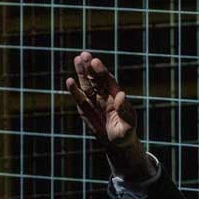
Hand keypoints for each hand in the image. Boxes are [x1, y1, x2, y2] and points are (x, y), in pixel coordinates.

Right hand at [66, 52, 149, 172]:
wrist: (117, 143)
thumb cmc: (126, 132)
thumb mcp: (128, 124)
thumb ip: (124, 110)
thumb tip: (121, 94)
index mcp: (115, 95)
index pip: (108, 80)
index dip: (101, 71)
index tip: (95, 61)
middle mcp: (104, 95)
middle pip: (96, 78)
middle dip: (90, 67)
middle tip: (84, 55)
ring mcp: (94, 101)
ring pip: (87, 84)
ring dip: (82, 73)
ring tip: (77, 59)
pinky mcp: (84, 109)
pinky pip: (79, 98)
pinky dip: (74, 90)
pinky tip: (70, 81)